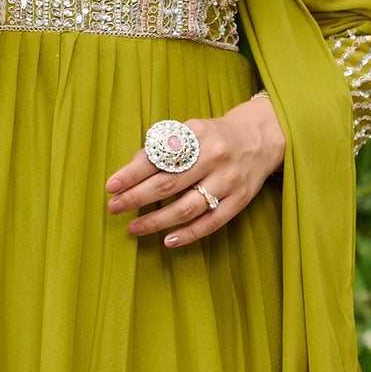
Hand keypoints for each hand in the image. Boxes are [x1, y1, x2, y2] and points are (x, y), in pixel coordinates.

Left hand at [105, 94, 286, 247]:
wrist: (259, 139)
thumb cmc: (213, 137)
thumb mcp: (189, 131)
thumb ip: (162, 148)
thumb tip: (129, 171)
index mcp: (197, 134)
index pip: (158, 157)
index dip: (131, 173)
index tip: (111, 186)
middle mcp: (214, 156)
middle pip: (169, 183)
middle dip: (137, 198)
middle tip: (114, 208)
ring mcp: (229, 180)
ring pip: (187, 207)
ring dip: (156, 221)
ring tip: (134, 228)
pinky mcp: (240, 200)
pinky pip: (212, 222)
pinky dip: (188, 234)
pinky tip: (168, 240)